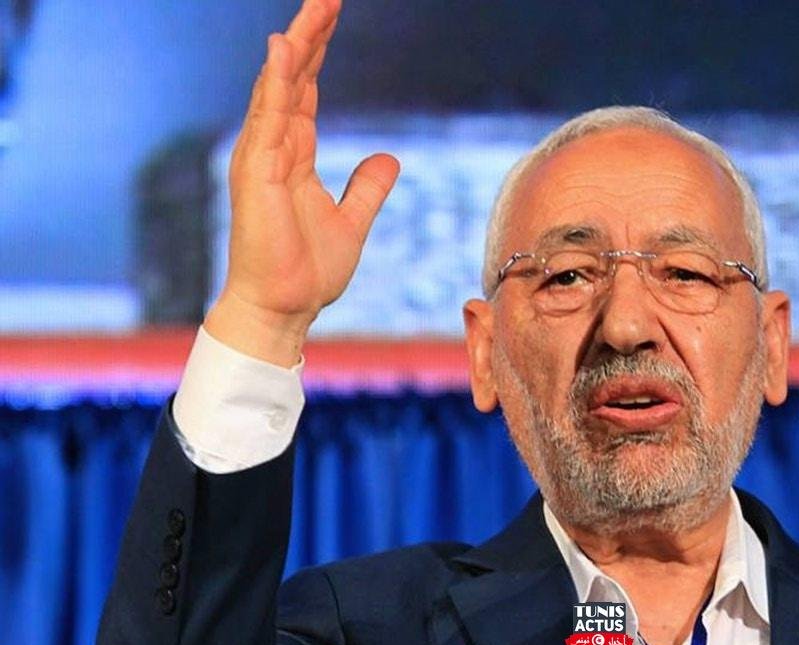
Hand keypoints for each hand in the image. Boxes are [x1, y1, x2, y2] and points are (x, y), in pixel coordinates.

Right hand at [204, 0, 400, 365]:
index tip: (333, 14)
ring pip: (279, 86)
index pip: (305, 90)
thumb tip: (388, 157)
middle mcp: (273, 148)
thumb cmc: (308, 271)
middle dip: (310, 34)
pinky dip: (277, 80)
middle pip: (292, 77)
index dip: (317, 52)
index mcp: (294, 155)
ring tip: (317, 5)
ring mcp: (262, 157)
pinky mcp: (258, 172)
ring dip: (297, 44)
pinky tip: (286, 47)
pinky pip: (269, 116)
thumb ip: (367, 187)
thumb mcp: (353, 221)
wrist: (284, 308)